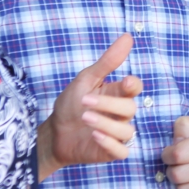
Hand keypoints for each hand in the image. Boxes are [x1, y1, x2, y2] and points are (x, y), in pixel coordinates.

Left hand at [39, 34, 139, 179]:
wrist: (53, 133)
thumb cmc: (70, 105)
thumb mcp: (86, 80)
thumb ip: (107, 62)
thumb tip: (127, 37)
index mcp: (117, 94)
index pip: (135, 87)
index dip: (132, 85)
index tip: (123, 81)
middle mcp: (121, 114)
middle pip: (130, 108)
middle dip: (109, 104)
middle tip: (85, 102)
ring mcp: (117, 133)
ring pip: (127, 130)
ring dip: (106, 124)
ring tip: (85, 118)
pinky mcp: (110, 151)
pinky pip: (122, 150)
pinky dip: (110, 143)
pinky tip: (95, 136)